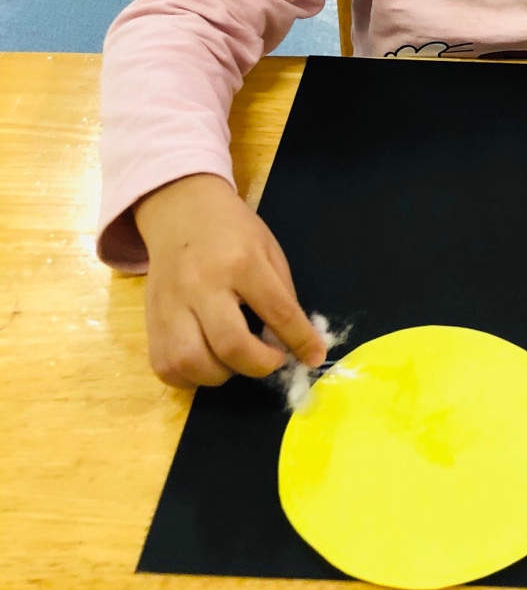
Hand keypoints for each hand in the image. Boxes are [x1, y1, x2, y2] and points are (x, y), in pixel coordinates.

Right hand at [134, 174, 326, 387]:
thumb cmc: (231, 230)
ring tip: (235, 362)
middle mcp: (203, 284)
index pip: (277, 311)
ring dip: (221, 376)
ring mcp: (171, 304)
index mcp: (241, 261)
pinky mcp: (151, 320)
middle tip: (271, 359)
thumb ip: (281, 295)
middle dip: (259, 365)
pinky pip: (166, 368)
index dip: (300, 341)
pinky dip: (189, 378)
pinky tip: (207, 364)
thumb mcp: (268, 249)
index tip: (313, 358)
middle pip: (230, 344)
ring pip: (191, 362)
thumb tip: (295, 342)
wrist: (180, 210)